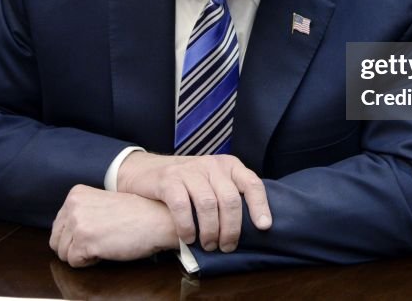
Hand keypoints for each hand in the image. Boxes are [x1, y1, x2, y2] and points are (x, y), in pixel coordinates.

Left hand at [49, 184, 177, 266]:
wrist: (156, 219)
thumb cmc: (136, 214)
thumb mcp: (101, 205)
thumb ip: (81, 213)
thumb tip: (63, 234)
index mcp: (75, 194)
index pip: (58, 226)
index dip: (76, 236)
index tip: (97, 231)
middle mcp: (72, 206)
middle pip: (56, 241)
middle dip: (75, 248)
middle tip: (100, 240)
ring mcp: (77, 223)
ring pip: (64, 254)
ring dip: (83, 255)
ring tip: (104, 243)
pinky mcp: (85, 241)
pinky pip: (74, 263)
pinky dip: (90, 262)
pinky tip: (106, 249)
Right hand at [115, 152, 271, 252]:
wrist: (148, 170)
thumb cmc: (189, 183)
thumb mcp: (214, 182)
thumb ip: (231, 195)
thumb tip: (255, 227)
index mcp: (229, 165)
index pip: (252, 183)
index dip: (260, 206)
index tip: (264, 227)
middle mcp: (212, 165)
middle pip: (230, 199)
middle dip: (231, 228)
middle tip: (227, 247)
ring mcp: (189, 170)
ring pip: (208, 204)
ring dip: (210, 231)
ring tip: (209, 246)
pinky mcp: (168, 179)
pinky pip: (182, 206)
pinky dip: (187, 227)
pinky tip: (188, 238)